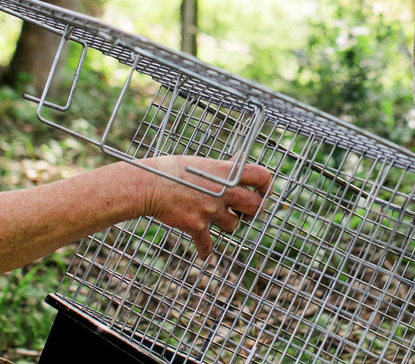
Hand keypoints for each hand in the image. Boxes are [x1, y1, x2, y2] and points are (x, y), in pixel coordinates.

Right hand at [133, 156, 272, 259]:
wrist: (148, 185)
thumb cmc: (172, 169)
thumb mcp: (202, 162)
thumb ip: (223, 167)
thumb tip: (239, 161)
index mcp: (226, 173)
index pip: (262, 176)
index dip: (266, 185)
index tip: (262, 191)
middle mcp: (222, 192)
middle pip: (256, 206)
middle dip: (254, 211)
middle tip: (246, 212)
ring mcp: (210, 210)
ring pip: (234, 225)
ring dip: (229, 224)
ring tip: (217, 219)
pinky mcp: (196, 226)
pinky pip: (208, 245)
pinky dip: (205, 251)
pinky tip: (204, 254)